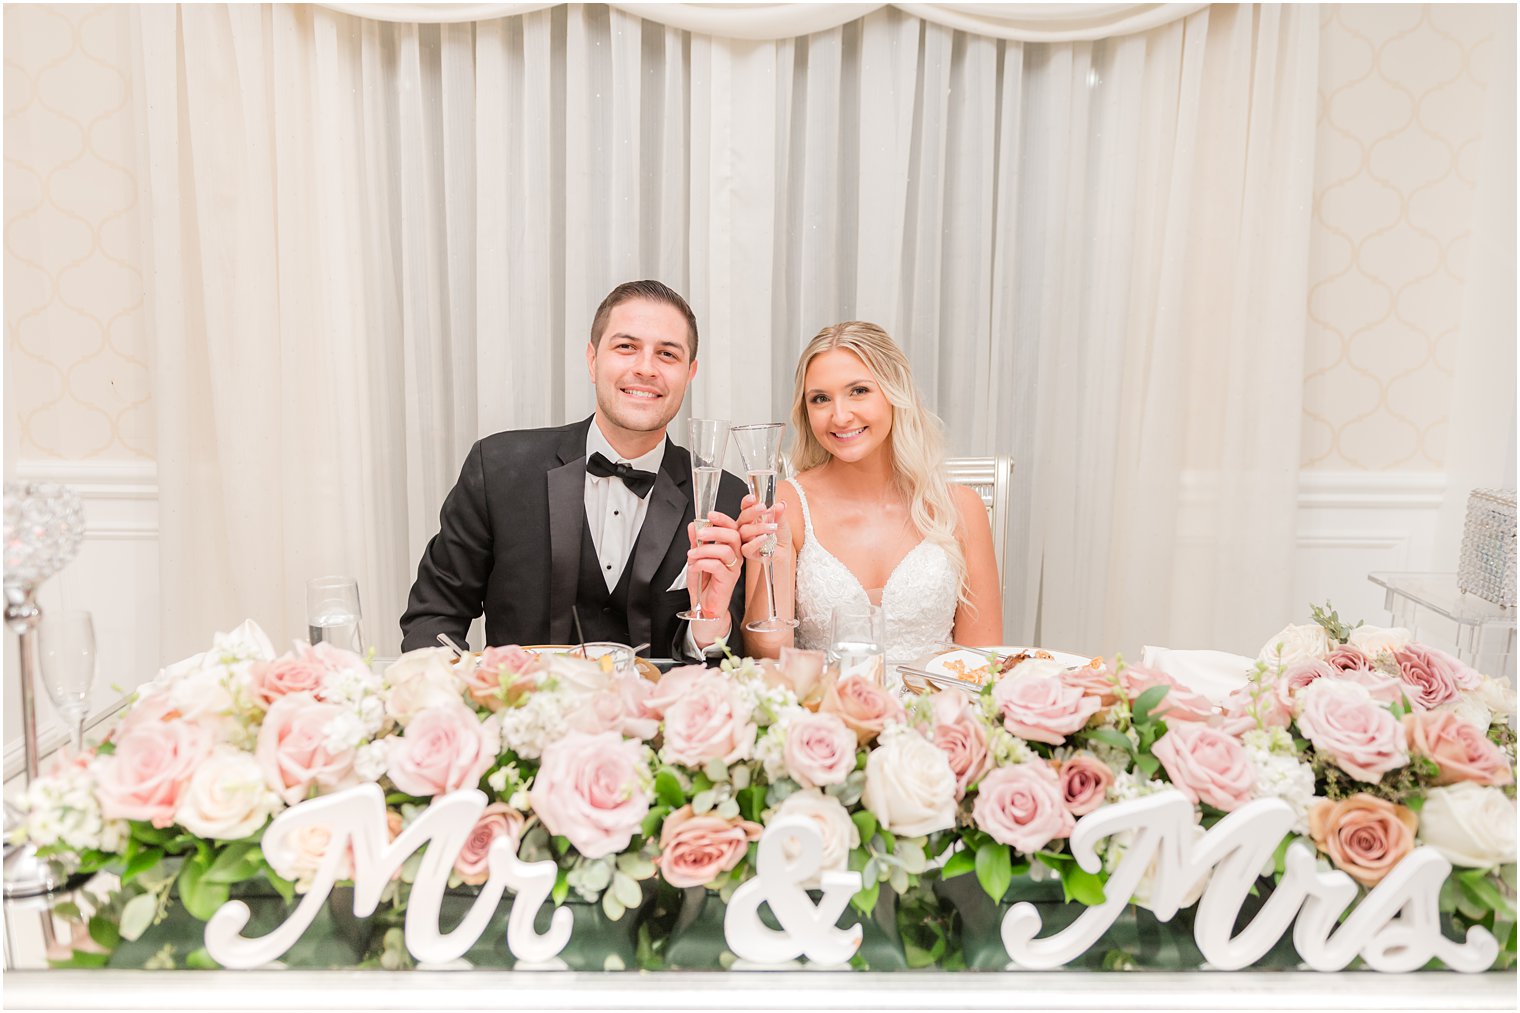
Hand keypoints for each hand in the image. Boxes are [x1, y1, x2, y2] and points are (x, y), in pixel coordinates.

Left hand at [687, 510, 742, 643]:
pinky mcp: (728, 581)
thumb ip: (696, 541)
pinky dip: (703, 563)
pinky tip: (695, 566)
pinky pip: (717, 566)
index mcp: (730, 548)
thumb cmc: (704, 583)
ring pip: (725, 551)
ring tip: (693, 554)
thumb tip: (694, 525)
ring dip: (705, 549)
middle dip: (715, 531)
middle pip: (733, 536)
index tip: (710, 514)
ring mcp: (733, 569)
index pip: (733, 528)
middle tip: (700, 533)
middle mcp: (735, 557)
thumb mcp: (696, 557)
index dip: (723, 519)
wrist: (704, 606)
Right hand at [736, 493, 789, 559]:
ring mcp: (746, 540)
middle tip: (763, 508)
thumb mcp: (782, 522)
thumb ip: (779, 513)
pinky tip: (765, 538)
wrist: (784, 554)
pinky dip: (756, 542)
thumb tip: (780, 504)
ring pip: (744, 531)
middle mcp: (746, 528)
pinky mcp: (748, 553)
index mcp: (752, 518)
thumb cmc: (780, 537)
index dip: (747, 502)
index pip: (745, 507)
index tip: (753, 498)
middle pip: (742, 517)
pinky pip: (746, 548)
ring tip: (773, 527)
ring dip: (759, 527)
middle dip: (752, 511)